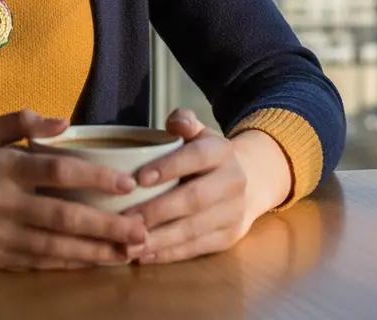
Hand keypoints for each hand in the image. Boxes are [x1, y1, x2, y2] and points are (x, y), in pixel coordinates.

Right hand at [0, 110, 148, 270]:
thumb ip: (21, 120)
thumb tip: (66, 123)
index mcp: (0, 165)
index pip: (56, 172)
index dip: (95, 179)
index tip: (127, 184)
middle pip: (62, 217)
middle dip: (105, 226)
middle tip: (142, 229)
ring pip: (53, 248)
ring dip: (94, 252)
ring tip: (127, 252)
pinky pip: (35, 264)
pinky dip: (66, 265)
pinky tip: (92, 262)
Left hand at [123, 108, 290, 264]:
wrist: (250, 180)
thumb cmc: (209, 156)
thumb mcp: (200, 133)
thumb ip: (185, 122)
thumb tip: (174, 122)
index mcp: (222, 151)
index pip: (196, 157)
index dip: (168, 167)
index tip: (139, 179)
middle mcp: (233, 181)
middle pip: (193, 199)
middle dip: (157, 211)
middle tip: (125, 219)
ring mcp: (233, 212)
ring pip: (194, 229)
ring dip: (159, 239)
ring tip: (129, 243)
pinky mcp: (229, 237)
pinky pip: (197, 248)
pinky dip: (169, 253)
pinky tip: (145, 255)